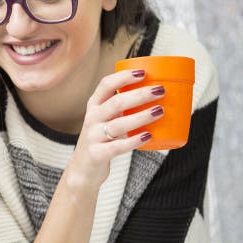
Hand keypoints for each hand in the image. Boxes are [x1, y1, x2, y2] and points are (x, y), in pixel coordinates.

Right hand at [69, 69, 164, 187]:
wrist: (83, 168)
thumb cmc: (102, 139)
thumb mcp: (106, 119)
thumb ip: (123, 108)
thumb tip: (159, 95)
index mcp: (94, 106)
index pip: (105, 85)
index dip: (123, 77)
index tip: (143, 73)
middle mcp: (92, 119)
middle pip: (115, 103)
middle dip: (139, 95)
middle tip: (160, 91)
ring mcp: (93, 137)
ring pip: (118, 124)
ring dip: (140, 116)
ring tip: (159, 111)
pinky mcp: (97, 154)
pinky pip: (117, 147)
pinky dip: (134, 140)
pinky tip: (148, 136)